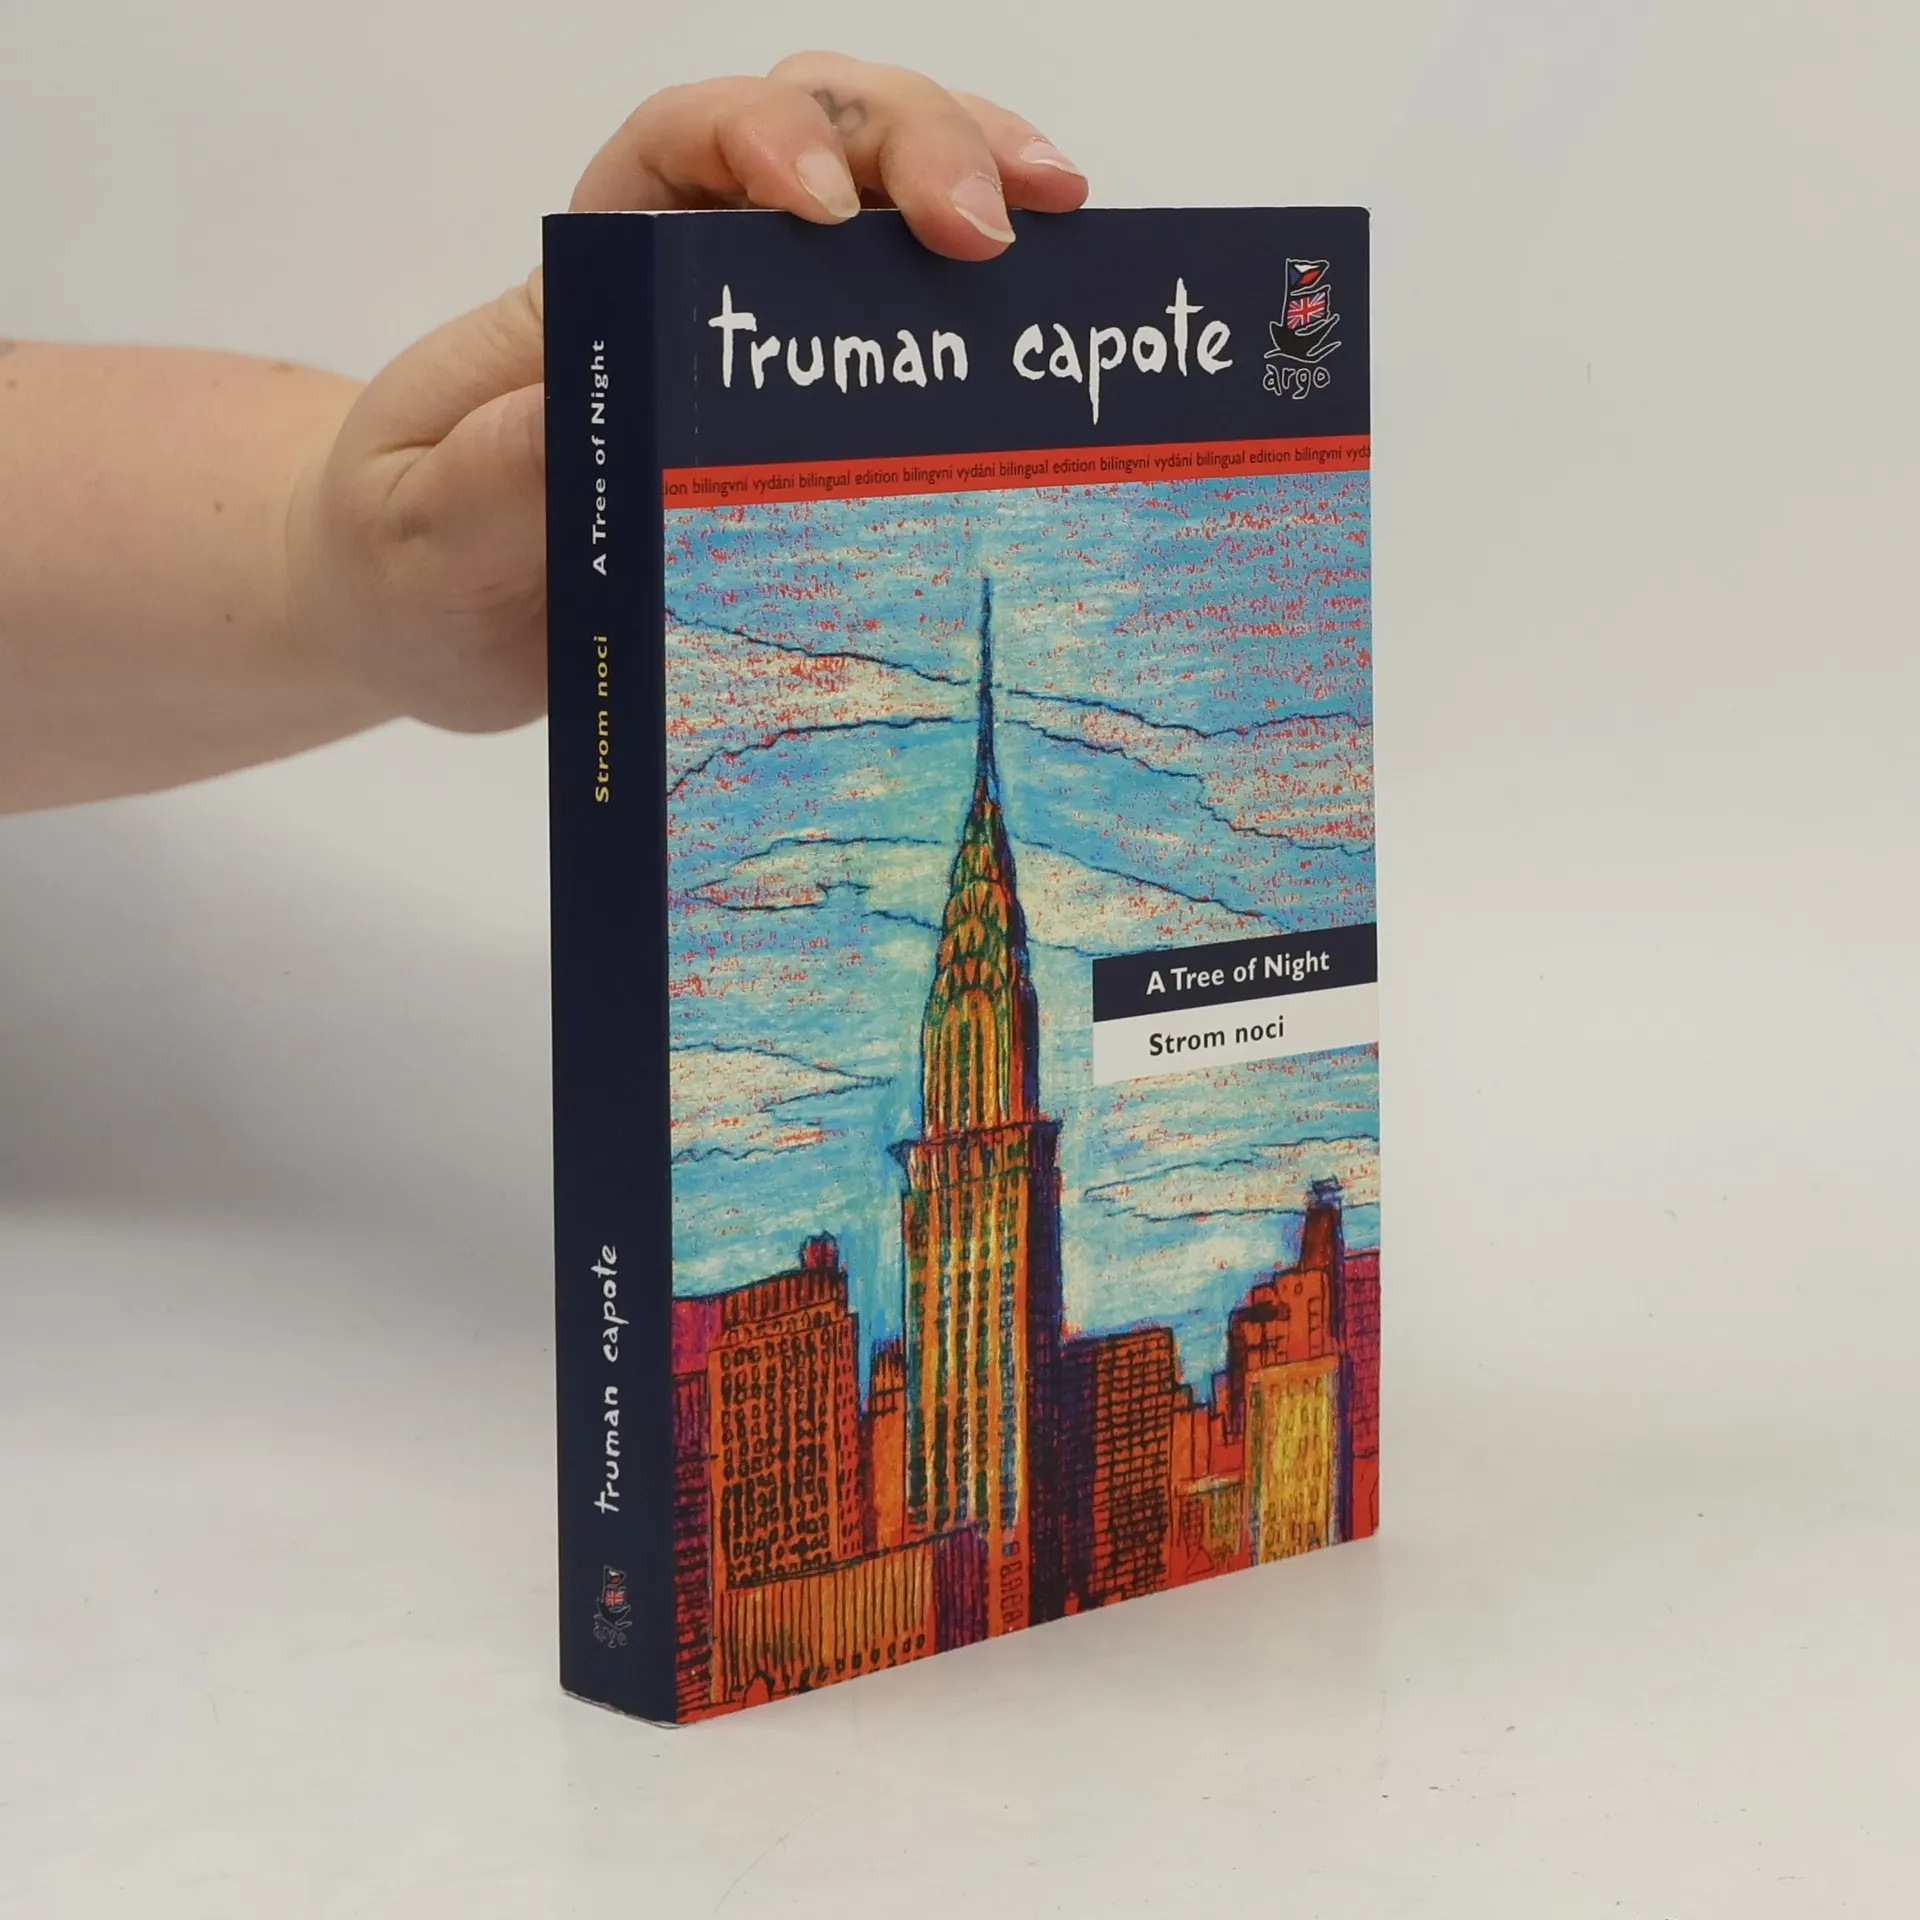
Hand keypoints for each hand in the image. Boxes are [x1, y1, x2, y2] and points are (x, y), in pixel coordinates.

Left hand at [291, 55, 1089, 734]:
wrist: (425, 625)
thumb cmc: (406, 562)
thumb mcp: (419, 529)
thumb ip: (493, 475)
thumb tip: (598, 411)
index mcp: (584, 282)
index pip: (674, 150)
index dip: (758, 139)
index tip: (822, 212)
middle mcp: (684, 285)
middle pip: (812, 136)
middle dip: (911, 142)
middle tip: (990, 229)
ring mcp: (759, 349)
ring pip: (881, 205)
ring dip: (980, 181)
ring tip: (1068, 222)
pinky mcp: (811, 423)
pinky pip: (908, 335)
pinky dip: (987, 309)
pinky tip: (1049, 322)